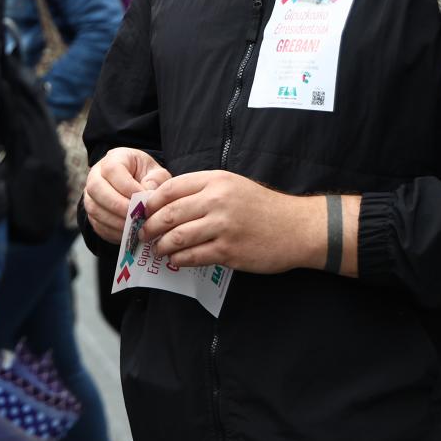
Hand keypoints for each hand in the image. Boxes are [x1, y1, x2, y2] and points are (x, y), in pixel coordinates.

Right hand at [84, 147, 171, 243]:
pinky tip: (129, 233)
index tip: (143, 199)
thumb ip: (156, 181)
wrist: (136, 187)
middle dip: (118, 205)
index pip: (112, 170)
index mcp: (113, 159)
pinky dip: (114, 231)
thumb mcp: (156, 173)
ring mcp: (90, 195)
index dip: (126, 186)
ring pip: (95, 208)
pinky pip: (97, 224)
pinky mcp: (92, 214)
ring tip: (135, 226)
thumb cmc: (147, 177)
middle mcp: (96, 175)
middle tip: (137, 216)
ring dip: (116, 220)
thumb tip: (147, 195)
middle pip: (97, 189)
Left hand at [141, 170, 326, 274]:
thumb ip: (203, 190)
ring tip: (159, 250)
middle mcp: (217, 200)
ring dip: (162, 246)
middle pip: (169, 213)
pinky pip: (193, 257)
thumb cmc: (263, 206)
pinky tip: (176, 261)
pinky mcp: (229, 250)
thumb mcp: (233, 186)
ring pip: (178, 237)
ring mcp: (223, 226)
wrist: (297, 227)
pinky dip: (179, 260)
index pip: (170, 188)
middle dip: (150, 227)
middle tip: (144, 235)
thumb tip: (167, 204)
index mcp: (216, 180)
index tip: (143, 214)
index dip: (151, 203)